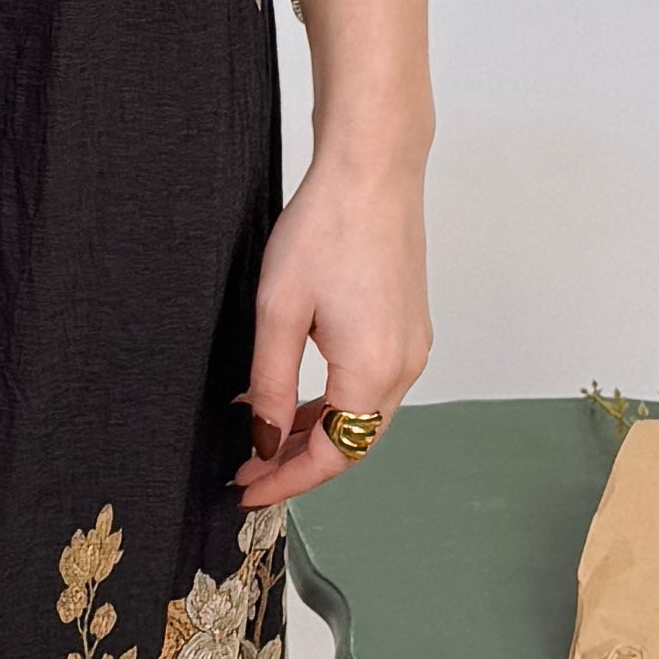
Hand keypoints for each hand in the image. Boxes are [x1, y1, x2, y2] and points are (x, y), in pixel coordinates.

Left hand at [238, 135, 430, 508]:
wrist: (373, 169)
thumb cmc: (326, 228)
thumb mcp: (278, 312)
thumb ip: (272, 386)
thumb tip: (267, 440)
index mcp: (373, 371)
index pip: (331, 455)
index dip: (286, 480)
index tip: (246, 490)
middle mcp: (404, 367)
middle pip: (353, 444)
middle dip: (300, 464)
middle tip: (248, 470)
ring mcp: (412, 346)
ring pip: (364, 416)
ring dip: (317, 433)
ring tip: (264, 436)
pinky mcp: (409, 326)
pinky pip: (373, 386)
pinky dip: (336, 402)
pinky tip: (296, 396)